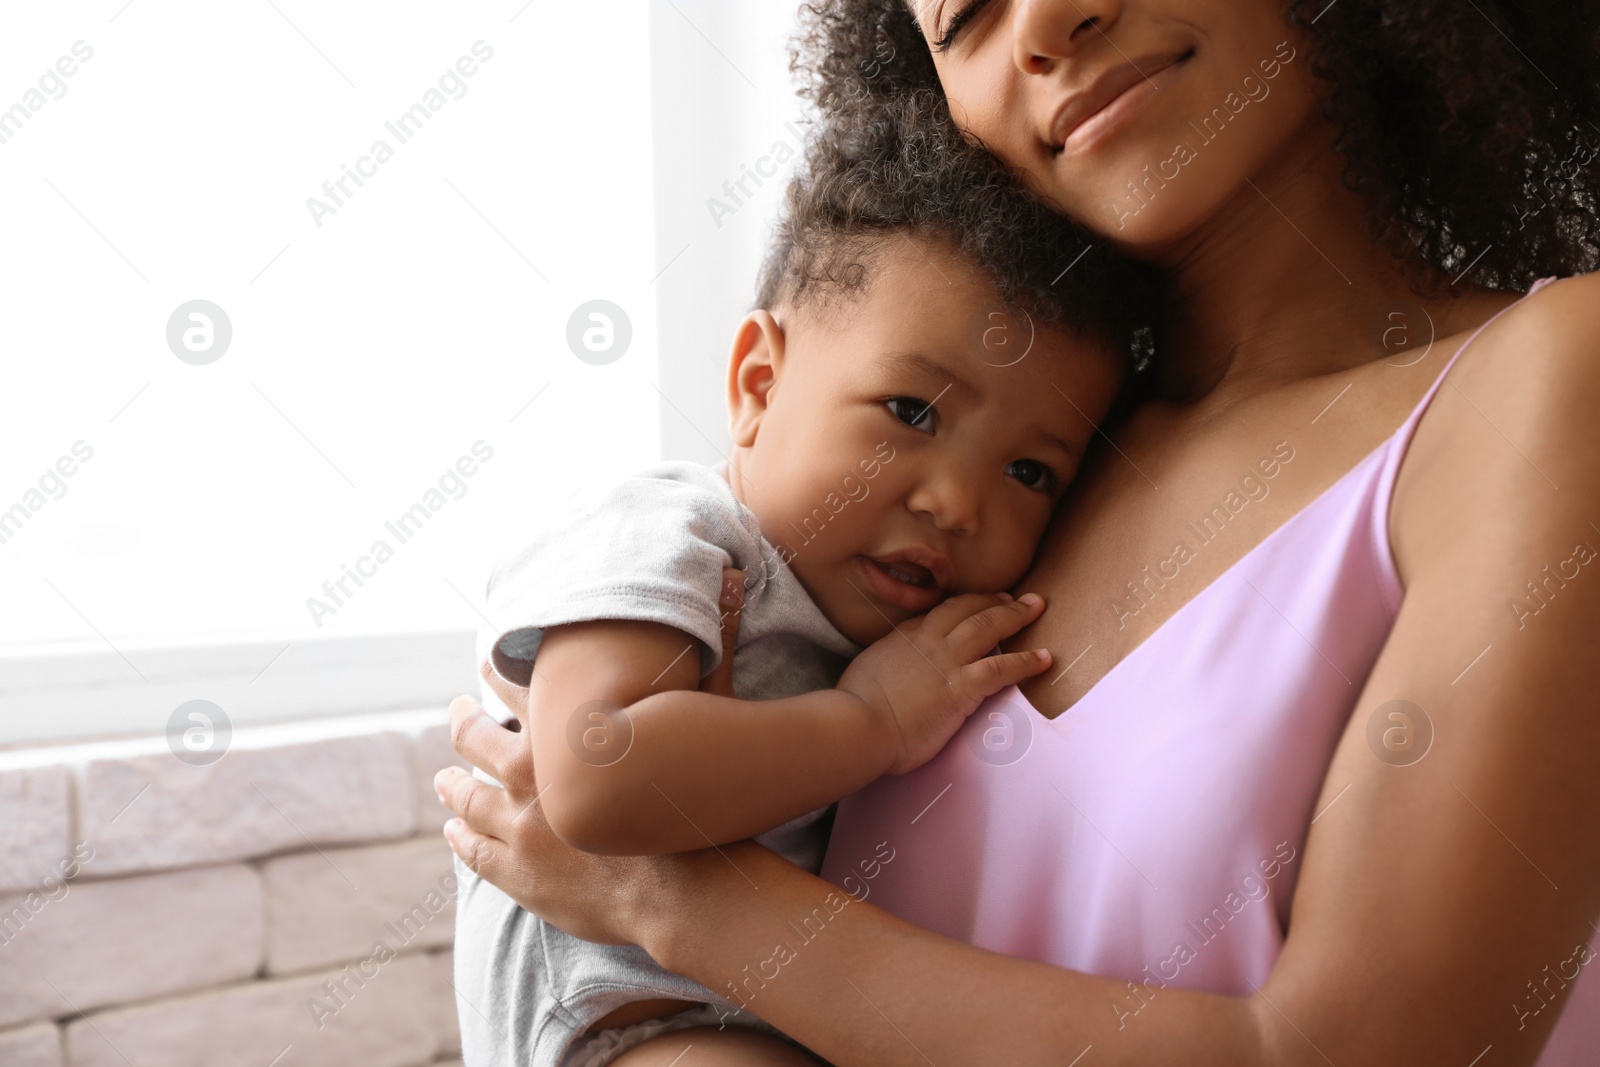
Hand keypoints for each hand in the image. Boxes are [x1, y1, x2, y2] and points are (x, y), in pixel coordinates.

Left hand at [437, 567, 749, 941]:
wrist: (686, 890)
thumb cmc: (695, 798)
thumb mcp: (709, 710)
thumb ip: (715, 642)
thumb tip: (731, 576)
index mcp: (560, 729)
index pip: (514, 686)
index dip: (499, 669)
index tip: (488, 660)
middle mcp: (527, 773)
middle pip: (476, 740)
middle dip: (464, 721)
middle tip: (457, 711)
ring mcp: (517, 828)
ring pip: (466, 798)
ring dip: (452, 785)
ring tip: (444, 779)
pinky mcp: (518, 874)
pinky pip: (474, 852)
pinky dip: (460, 838)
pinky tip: (454, 832)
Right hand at [839, 592, 1051, 775]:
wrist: (857, 726)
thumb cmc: (854, 708)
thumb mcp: (866, 670)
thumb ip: (885, 663)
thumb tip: (890, 669)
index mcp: (904, 637)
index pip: (939, 613)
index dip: (963, 606)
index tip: (979, 604)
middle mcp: (928, 641)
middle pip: (967, 608)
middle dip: (994, 599)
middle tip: (1015, 597)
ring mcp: (946, 662)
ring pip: (988, 626)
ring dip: (1015, 614)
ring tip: (1036, 607)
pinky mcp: (961, 688)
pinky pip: (1001, 668)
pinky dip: (1025, 661)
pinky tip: (1044, 658)